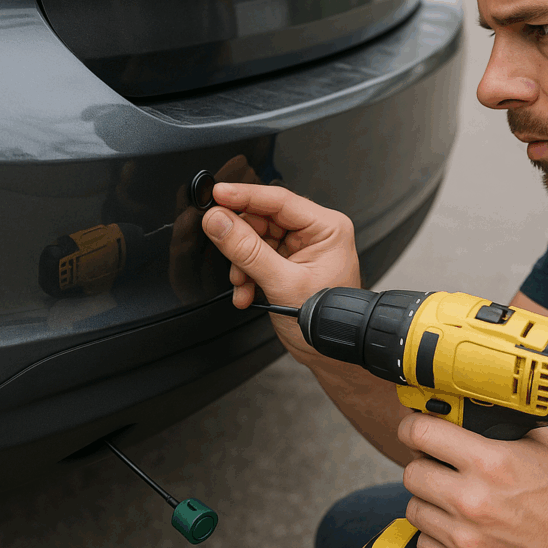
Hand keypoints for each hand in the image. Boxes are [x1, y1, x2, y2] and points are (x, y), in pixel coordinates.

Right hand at [202, 183, 360, 360]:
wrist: (330, 352)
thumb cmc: (328, 321)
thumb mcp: (283, 284)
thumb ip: (247, 251)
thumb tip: (219, 221)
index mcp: (327, 228)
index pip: (279, 200)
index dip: (245, 196)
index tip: (217, 195)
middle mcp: (316, 232)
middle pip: (263, 218)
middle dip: (241, 241)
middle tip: (225, 251)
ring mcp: (301, 247)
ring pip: (255, 238)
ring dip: (242, 263)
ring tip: (243, 283)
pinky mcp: (289, 261)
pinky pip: (257, 256)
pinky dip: (246, 273)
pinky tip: (246, 291)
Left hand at [397, 414, 547, 547]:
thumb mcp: (537, 444)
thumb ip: (498, 422)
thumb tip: (461, 403)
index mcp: (489, 462)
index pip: (421, 433)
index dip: (412, 427)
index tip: (414, 428)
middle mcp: (473, 501)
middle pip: (411, 472)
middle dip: (423, 464)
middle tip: (438, 466)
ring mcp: (466, 540)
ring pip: (414, 508)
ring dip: (429, 501)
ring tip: (453, 498)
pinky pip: (424, 542)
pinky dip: (436, 534)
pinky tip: (459, 527)